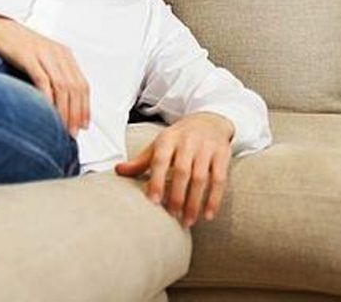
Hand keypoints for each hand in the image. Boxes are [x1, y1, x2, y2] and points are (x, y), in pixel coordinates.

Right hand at [0, 13, 90, 137]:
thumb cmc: (17, 46)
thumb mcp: (41, 59)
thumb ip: (53, 76)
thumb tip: (60, 104)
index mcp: (64, 54)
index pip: (82, 84)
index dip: (85, 107)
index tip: (84, 124)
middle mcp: (57, 53)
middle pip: (75, 87)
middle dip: (76, 112)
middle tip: (73, 130)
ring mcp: (43, 53)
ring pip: (62, 86)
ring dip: (64, 110)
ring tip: (61, 126)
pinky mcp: (28, 55)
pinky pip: (42, 80)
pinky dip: (47, 98)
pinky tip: (46, 110)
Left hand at [113, 111, 233, 227]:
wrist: (209, 120)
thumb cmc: (179, 139)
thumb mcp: (159, 145)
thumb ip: (141, 161)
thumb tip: (117, 171)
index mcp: (168, 139)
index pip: (160, 160)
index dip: (156, 181)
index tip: (153, 201)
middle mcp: (188, 142)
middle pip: (182, 171)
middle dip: (177, 195)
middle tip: (172, 216)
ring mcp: (206, 148)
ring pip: (201, 178)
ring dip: (195, 202)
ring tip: (188, 221)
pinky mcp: (223, 155)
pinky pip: (220, 180)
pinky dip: (214, 199)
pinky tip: (208, 215)